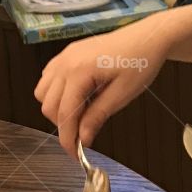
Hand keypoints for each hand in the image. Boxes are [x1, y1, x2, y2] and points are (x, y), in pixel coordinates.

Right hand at [35, 24, 166, 155]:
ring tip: (81, 114)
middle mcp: (65, 62)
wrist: (148, 37)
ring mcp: (64, 55)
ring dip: (56, 108)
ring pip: (42, 92)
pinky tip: (77, 97)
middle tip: (83, 135)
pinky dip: (56, 92)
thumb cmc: (141, 62)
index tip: (75, 155)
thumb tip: (82, 139)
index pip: (64, 114)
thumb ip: (98, 116)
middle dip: (62, 125)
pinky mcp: (68, 53)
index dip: (67, 139)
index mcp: (79, 71)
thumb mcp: (122, 94)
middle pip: (48, 105)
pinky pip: (49, 77)